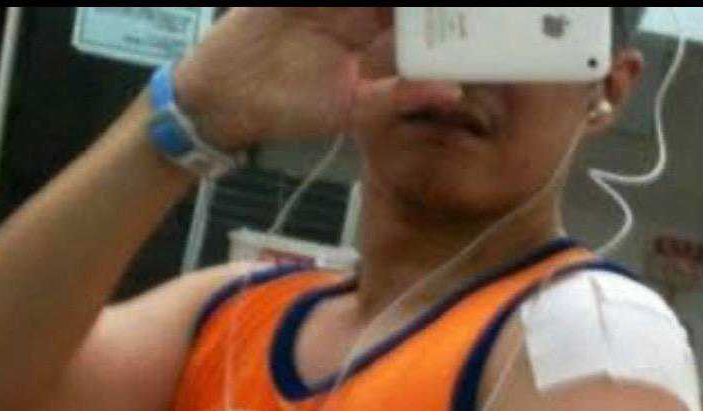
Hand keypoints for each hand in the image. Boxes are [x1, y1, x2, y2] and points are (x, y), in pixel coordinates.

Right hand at [173, 8, 462, 149]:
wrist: (226, 99)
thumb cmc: (290, 109)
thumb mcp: (352, 109)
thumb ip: (401, 97)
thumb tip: (454, 92)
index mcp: (371, 35)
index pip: (415, 14)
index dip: (441, 11)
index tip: (477, 10)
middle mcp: (354, 9)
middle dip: (423, 4)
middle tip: (473, 3)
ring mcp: (325, 0)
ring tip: (411, 2)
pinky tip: (367, 4)